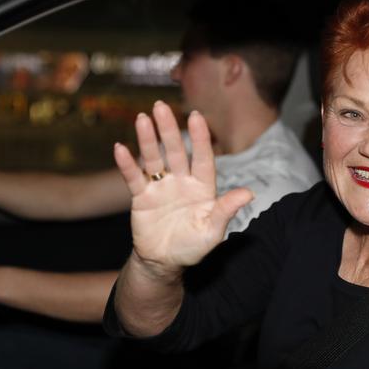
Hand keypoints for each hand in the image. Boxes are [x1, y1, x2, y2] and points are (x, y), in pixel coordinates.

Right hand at [114, 101, 252, 272]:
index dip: (200, 138)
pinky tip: (120, 148)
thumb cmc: (193, 246)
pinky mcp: (141, 197)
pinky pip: (134, 178)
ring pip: (154, 159)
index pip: (203, 158)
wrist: (164, 262)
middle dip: (168, 129)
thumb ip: (226, 210)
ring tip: (141, 118)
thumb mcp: (212, 231)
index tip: (196, 116)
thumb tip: (249, 193)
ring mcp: (160, 187)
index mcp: (202, 187)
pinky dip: (127, 164)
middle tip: (160, 105)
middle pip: (175, 151)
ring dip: (148, 139)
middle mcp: (181, 181)